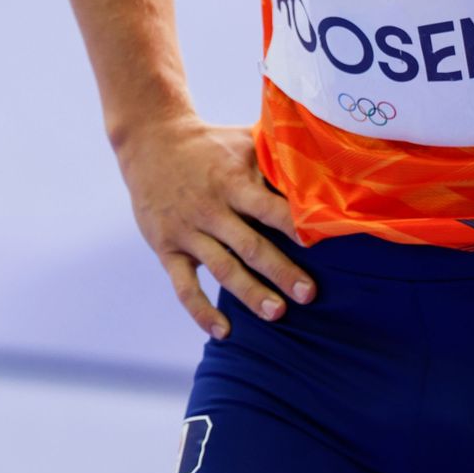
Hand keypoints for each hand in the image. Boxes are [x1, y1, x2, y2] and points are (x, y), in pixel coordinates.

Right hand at [113, 114, 314, 337]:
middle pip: (249, 245)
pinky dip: (201, 311)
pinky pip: (184, 286)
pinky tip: (223, 332)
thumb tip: (323, 167)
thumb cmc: (210, 143)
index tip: (317, 243)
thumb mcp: (243, 141)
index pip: (267, 207)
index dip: (292, 224)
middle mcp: (211, 209)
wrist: (150, 140)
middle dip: (280, 271)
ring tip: (277, 314)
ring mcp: (187, 231)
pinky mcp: (166, 248)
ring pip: (222, 269)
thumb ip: (276, 158)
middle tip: (308, 294)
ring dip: (250, 293)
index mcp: (233, 182)